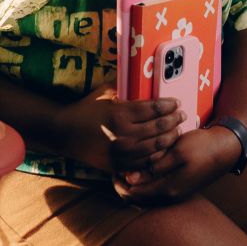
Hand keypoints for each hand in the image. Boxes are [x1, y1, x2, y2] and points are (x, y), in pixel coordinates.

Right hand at [53, 83, 186, 173]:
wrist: (65, 133)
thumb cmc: (85, 109)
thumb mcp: (104, 92)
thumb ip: (123, 88)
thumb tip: (141, 81)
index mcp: (121, 114)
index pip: (154, 109)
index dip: (169, 105)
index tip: (176, 102)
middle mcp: (124, 134)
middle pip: (158, 128)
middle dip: (174, 120)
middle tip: (181, 115)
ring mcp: (122, 153)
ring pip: (156, 147)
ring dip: (169, 138)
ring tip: (176, 131)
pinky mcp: (118, 165)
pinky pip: (144, 162)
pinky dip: (157, 154)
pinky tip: (163, 148)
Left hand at [112, 126, 237, 204]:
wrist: (224, 149)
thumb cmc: (201, 147)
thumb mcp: (177, 152)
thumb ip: (154, 167)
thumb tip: (130, 178)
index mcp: (168, 188)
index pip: (133, 194)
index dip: (119, 182)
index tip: (114, 166)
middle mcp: (169, 195)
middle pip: (136, 197)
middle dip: (124, 184)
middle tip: (117, 165)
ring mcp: (174, 192)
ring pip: (144, 194)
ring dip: (134, 182)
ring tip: (128, 163)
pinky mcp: (176, 186)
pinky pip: (153, 189)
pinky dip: (144, 180)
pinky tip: (142, 165)